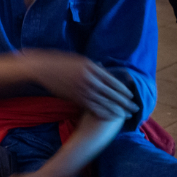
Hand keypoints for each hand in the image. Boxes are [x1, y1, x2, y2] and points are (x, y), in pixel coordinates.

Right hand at [23, 49, 138, 120]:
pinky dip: (103, 112)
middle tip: (135, 109)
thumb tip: (104, 71)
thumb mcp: (77, 60)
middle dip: (125, 102)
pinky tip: (110, 116)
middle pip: (112, 93)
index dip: (123, 90)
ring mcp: (82, 89)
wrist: (40, 68)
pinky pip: (92, 107)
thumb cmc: (58, 62)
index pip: (113, 81)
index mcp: (91, 68)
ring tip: (126, 115)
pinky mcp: (75, 97)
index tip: (131, 96)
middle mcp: (89, 79)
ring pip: (104, 102)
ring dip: (117, 110)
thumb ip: (92, 67)